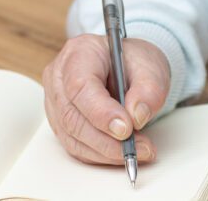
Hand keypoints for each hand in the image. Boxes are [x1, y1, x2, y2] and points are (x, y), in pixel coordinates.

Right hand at [42, 34, 169, 164]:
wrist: (127, 66)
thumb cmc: (134, 61)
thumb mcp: (151, 66)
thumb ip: (148, 89)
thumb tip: (137, 117)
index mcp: (79, 52)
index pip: (80, 86)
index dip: (101, 112)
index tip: (127, 129)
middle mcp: (59, 76)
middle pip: (73, 116)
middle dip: (107, 140)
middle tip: (138, 147)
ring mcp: (56, 100)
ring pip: (72, 136)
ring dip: (106, 151)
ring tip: (137, 151)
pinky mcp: (60, 122)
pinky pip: (75, 145)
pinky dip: (100, 154)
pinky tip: (121, 152)